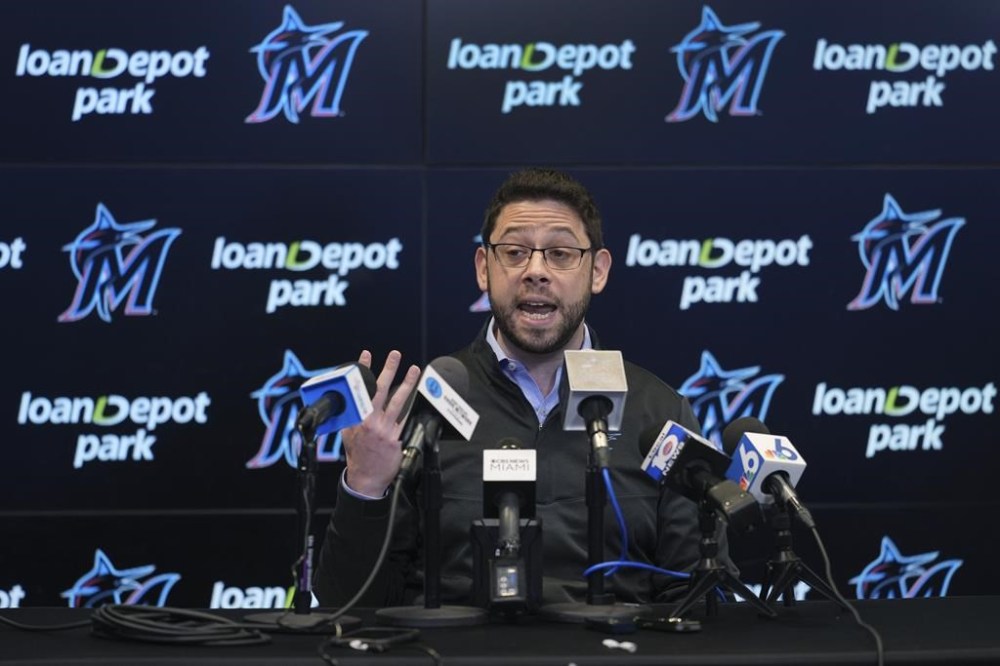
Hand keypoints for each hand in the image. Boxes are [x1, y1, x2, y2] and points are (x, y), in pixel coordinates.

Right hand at [341, 349, 420, 496]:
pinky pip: (404, 418)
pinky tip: (414, 395)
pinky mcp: (395, 438)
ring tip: (414, 369)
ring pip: (397, 401)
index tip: (366, 354)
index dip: (362, 371)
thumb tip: (352, 398)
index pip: (359, 389)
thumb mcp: (347, 433)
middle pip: (380, 391)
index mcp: (354, 418)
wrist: (365, 478)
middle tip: (395, 355)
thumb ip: (351, 415)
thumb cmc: (356, 454)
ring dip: (406, 383)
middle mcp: (368, 422)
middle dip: (388, 370)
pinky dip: (408, 407)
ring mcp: (383, 429)